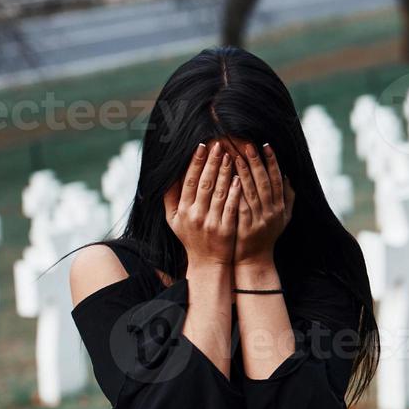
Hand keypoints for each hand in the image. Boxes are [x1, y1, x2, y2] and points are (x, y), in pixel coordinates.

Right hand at [166, 141, 237, 267]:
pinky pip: (231, 207)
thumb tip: (168, 174)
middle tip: (219, 144)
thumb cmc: (191, 237)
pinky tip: (239, 179)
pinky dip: (234, 193)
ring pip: (219, 193)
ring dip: (225, 173)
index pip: (189, 181)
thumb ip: (170, 197)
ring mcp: (211, 223)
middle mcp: (195, 215)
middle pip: (204, 184)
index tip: (202, 146)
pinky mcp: (226, 230)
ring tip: (230, 156)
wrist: (207, 263)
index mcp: (182, 210)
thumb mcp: (173, 219)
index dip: (195, 163)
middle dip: (212, 162)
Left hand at [231, 141, 292, 265]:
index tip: (265, 145)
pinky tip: (228, 178)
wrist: (255, 260)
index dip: (272, 162)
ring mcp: (258, 220)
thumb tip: (287, 175)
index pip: (277, 180)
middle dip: (256, 162)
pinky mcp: (245, 227)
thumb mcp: (284, 218)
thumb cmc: (267, 236)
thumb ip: (288, 197)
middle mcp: (271, 213)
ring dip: (244, 172)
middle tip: (248, 145)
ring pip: (251, 192)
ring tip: (236, 155)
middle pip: (264, 183)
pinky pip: (240, 205)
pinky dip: (235, 191)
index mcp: (280, 208)